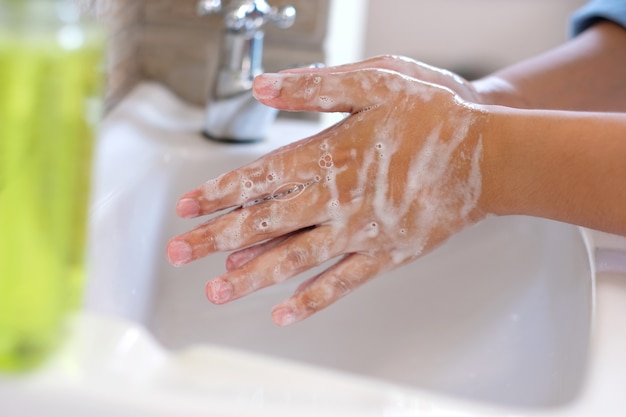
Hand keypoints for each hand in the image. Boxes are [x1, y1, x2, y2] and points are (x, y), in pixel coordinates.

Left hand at [166, 63, 488, 325]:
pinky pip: (343, 282)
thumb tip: (262, 87)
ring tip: (217, 291)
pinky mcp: (387, 254)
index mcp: (331, 154)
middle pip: (266, 223)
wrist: (491, 155)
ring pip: (296, 258)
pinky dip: (313, 299)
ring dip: (252, 276)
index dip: (219, 194)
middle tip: (180, 252)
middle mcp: (339, 199)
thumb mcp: (375, 81)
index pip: (260, 179)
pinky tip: (285, 314)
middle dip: (217, 237)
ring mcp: (362, 232)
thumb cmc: (435, 114)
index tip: (187, 208)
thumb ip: (315, 87)